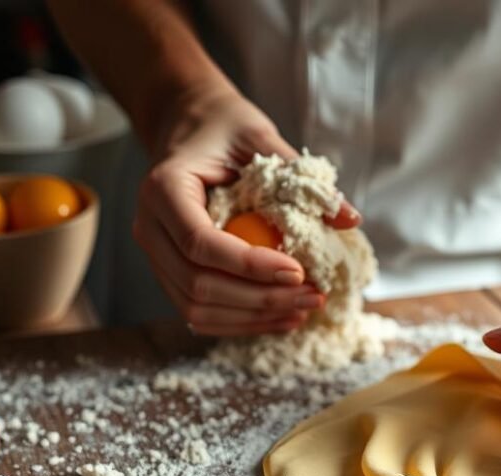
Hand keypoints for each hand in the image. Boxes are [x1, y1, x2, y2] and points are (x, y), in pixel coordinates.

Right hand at [132, 89, 360, 336]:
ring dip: (254, 317)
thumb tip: (351, 219)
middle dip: (260, 298)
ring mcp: (156, 255)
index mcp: (164, 189)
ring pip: (197, 308)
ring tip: (303, 310)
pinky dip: (243, 321)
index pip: (200, 243)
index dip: (250, 265)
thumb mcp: (263, 140)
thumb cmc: (226, 130)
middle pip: (197, 284)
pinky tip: (283, 316)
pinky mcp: (170, 274)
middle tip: (313, 296)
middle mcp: (149, 227)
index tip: (298, 271)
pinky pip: (201, 311)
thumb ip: (302, 180)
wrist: (193, 129)